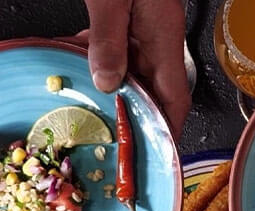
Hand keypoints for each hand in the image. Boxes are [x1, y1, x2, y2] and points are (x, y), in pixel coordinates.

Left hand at [83, 0, 190, 130]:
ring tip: (87, 98)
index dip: (167, 131)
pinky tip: (79, 61)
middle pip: (151, 91)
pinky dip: (99, 62)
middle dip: (130, 111)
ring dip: (110, 86)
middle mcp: (158, 37)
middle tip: (109, 129)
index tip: (156, 152)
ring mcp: (144, 30)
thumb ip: (107, 40)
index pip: (175, 99)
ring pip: (131, 73)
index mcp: (164, 37)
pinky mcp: (128, 20)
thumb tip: (105, 81)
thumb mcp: (111, 1)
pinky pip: (117, 52)